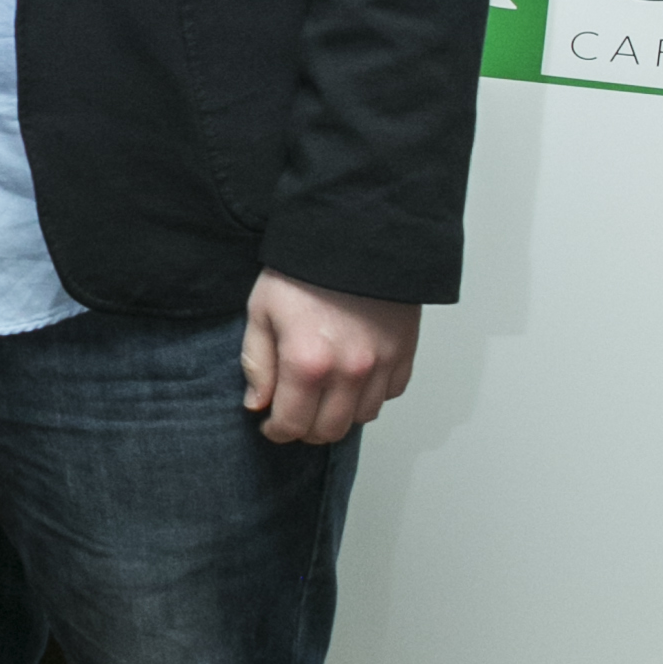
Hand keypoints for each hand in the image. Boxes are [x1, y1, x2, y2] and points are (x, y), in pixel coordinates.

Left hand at [240, 273, 418, 446]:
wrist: (355, 233)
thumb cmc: (304, 268)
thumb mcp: (262, 310)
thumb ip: (257, 363)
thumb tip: (258, 404)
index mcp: (308, 362)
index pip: (292, 425)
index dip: (276, 430)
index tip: (270, 423)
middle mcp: (349, 371)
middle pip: (330, 431)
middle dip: (306, 428)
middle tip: (295, 411)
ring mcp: (382, 364)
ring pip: (362, 417)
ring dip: (340, 413)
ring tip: (324, 393)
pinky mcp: (405, 352)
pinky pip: (390, 393)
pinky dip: (370, 394)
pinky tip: (353, 376)